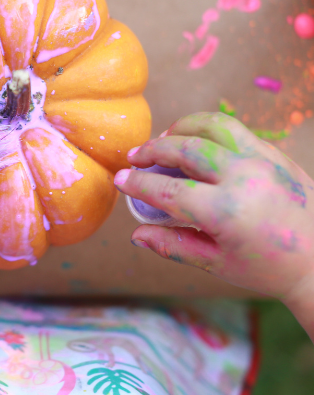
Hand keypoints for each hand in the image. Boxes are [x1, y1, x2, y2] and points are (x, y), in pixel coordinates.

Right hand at [114, 112, 313, 308]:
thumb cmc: (270, 268)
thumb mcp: (216, 264)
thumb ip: (173, 245)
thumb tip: (136, 234)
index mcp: (227, 212)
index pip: (168, 190)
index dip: (138, 184)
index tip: (119, 179)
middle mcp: (243, 178)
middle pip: (184, 149)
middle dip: (152, 150)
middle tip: (134, 158)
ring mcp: (262, 160)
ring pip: (210, 126)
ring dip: (180, 128)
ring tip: (163, 140)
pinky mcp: (274, 153)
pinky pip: (233, 130)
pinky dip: (206, 130)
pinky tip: (194, 142)